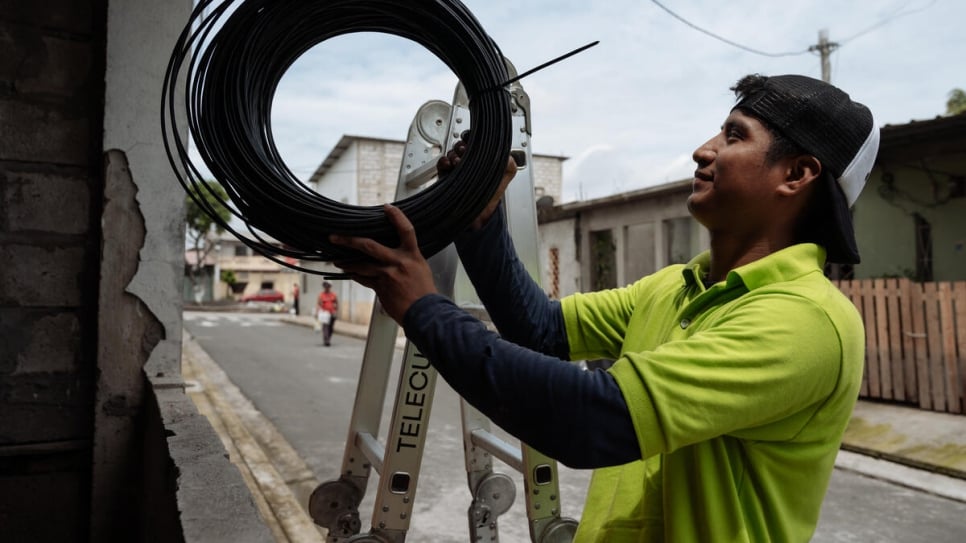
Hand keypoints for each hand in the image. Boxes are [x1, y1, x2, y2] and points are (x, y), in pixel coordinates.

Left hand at [330, 204, 436, 322]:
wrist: (425, 313)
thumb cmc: (425, 292)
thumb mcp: (421, 269)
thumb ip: (407, 259)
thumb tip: (395, 254)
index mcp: (412, 255)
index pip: (406, 230)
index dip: (397, 217)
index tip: (388, 207)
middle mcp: (398, 262)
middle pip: (369, 245)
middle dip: (349, 240)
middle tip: (336, 237)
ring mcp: (388, 275)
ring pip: (361, 265)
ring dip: (346, 262)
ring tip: (337, 260)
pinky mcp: (381, 288)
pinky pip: (364, 279)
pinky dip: (355, 275)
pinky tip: (349, 273)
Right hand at [437, 132, 517, 229]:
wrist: (479, 215)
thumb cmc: (490, 196)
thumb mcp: (504, 179)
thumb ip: (509, 165)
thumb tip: (507, 155)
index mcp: (482, 159)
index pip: (475, 142)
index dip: (473, 139)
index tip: (473, 141)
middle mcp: (469, 162)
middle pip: (461, 145)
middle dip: (462, 147)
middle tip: (465, 152)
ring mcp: (457, 168)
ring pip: (451, 153)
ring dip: (453, 155)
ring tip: (458, 162)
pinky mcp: (446, 175)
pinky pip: (442, 163)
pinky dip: (444, 162)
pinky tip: (449, 166)